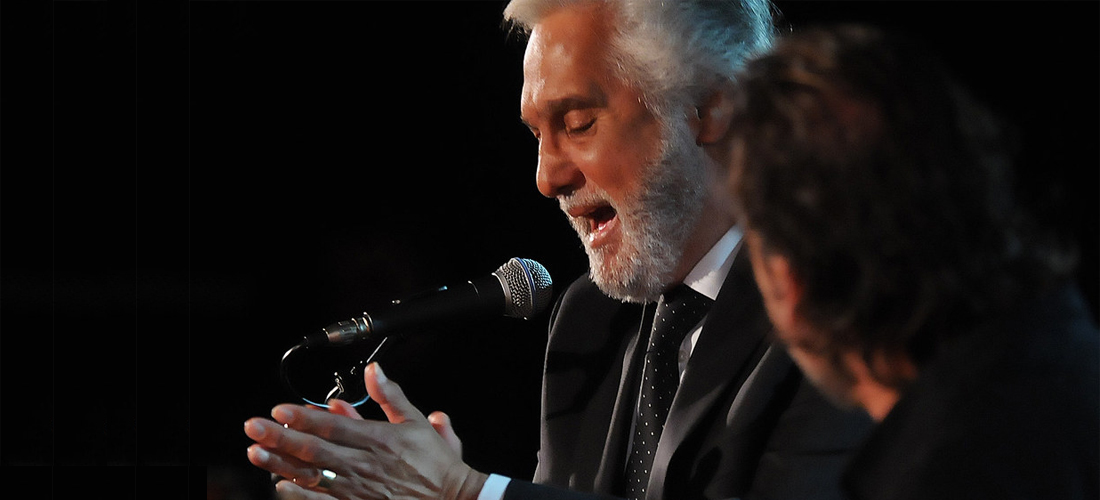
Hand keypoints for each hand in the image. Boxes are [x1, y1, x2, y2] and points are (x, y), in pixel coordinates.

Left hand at [244, 363, 487, 499]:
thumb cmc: (435, 464)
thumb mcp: (418, 423)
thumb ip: (391, 396)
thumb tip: (374, 370)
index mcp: (379, 440)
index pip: (333, 427)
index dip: (304, 418)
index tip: (279, 410)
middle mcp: (365, 465)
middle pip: (315, 450)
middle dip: (280, 437)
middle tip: (253, 427)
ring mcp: (359, 490)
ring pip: (312, 476)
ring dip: (281, 464)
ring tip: (256, 453)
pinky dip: (301, 495)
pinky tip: (281, 486)